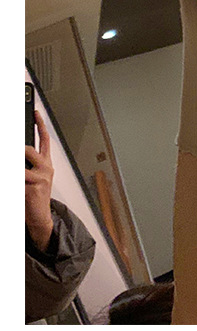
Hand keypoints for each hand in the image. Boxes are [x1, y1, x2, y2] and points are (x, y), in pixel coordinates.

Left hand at [25, 111, 54, 251]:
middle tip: (17, 157)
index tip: (36, 113)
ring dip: (16, 170)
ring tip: (21, 178)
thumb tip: (21, 153)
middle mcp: (46, 167)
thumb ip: (27, 165)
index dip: (40, 124)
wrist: (39, 218)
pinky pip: (19, 178)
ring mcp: (41, 177)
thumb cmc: (34, 197)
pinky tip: (20, 187)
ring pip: (21, 164)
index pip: (44, 139)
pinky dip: (16, 181)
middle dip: (19, 151)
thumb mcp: (31, 177)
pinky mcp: (35, 186)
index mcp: (46, 163)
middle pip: (29, 149)